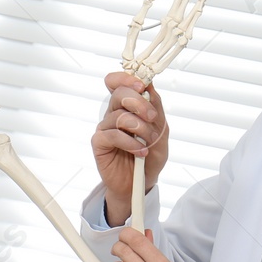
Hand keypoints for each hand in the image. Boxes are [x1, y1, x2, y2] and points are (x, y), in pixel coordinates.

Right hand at [93, 72, 168, 225]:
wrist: (142, 182)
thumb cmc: (150, 156)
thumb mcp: (161, 131)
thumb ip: (156, 108)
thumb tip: (149, 86)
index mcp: (126, 106)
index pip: (117, 82)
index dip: (126, 78)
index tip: (142, 86)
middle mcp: (113, 114)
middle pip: (119, 94)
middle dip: (139, 103)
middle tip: (153, 117)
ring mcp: (105, 128)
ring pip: (119, 116)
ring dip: (140, 128)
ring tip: (149, 143)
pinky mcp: (99, 144)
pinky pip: (113, 135)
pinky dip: (130, 143)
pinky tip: (140, 153)